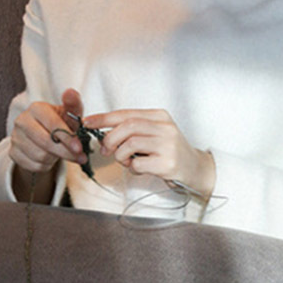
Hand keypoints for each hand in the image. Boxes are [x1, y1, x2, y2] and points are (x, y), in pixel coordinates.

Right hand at [10, 88, 86, 174]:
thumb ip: (73, 105)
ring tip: (59, 153)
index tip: (79, 148)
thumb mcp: (68, 115)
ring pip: (41, 156)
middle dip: (65, 152)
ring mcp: (16, 137)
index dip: (67, 138)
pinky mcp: (13, 153)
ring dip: (55, 158)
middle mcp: (22, 121)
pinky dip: (45, 166)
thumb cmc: (58, 124)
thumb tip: (71, 92)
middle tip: (79, 158)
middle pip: (45, 142)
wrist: (42, 137)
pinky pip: (34, 166)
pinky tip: (49, 158)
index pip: (52, 124)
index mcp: (36, 108)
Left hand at [83, 108, 215, 198]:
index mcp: (158, 116)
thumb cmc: (169, 152)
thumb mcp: (153, 135)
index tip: (87, 123)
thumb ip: (133, 131)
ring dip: (121, 156)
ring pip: (130, 144)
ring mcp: (167, 145)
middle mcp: (164, 127)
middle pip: (127, 127)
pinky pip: (138, 164)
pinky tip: (139, 169)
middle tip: (106, 150)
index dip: (104, 118)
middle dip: (110, 139)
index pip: (126, 113)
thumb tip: (104, 134)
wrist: (195, 169)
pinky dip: (132, 169)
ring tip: (126, 161)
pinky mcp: (167, 163)